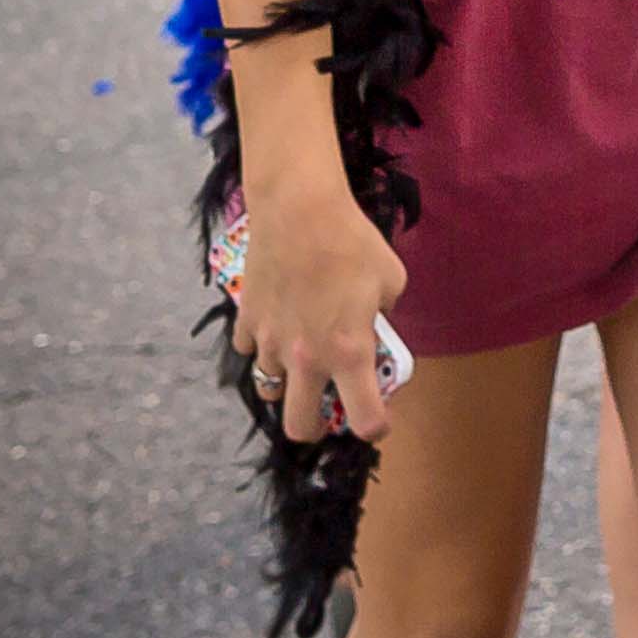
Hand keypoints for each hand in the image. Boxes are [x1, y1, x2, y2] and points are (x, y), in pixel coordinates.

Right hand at [231, 166, 407, 444]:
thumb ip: (385, 313)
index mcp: (349, 353)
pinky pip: (250, 350)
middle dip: (316, 425)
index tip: (380, 415)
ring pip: (270, 389)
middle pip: (299, 428)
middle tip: (328, 404)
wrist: (299, 209)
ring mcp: (269, 343)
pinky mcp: (246, 322)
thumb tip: (375, 322)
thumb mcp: (391, 278)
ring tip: (301, 354)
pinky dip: (262, 345)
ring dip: (288, 380)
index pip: (365, 419)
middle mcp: (306, 359)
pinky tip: (279, 322)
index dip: (377, 425)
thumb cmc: (352, 241)